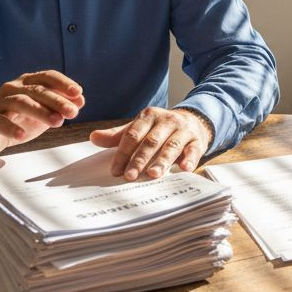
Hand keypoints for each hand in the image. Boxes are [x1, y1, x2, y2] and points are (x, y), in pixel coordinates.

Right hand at [0, 70, 84, 157]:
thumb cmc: (18, 120)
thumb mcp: (42, 112)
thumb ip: (60, 106)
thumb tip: (80, 101)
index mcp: (27, 83)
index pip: (47, 77)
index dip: (63, 83)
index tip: (78, 92)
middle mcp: (12, 88)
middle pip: (37, 90)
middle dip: (57, 100)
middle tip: (73, 112)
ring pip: (21, 103)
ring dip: (41, 112)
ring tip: (57, 122)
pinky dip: (11, 128)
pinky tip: (21, 135)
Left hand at [93, 107, 212, 180]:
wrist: (193, 121)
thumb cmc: (160, 129)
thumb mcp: (140, 128)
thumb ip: (118, 136)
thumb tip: (93, 138)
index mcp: (149, 116)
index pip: (133, 135)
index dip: (123, 153)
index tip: (115, 170)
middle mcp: (167, 120)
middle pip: (151, 141)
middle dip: (139, 159)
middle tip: (130, 176)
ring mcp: (183, 130)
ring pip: (171, 146)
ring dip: (162, 161)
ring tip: (152, 174)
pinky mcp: (197, 141)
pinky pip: (193, 151)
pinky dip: (189, 159)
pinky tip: (184, 168)